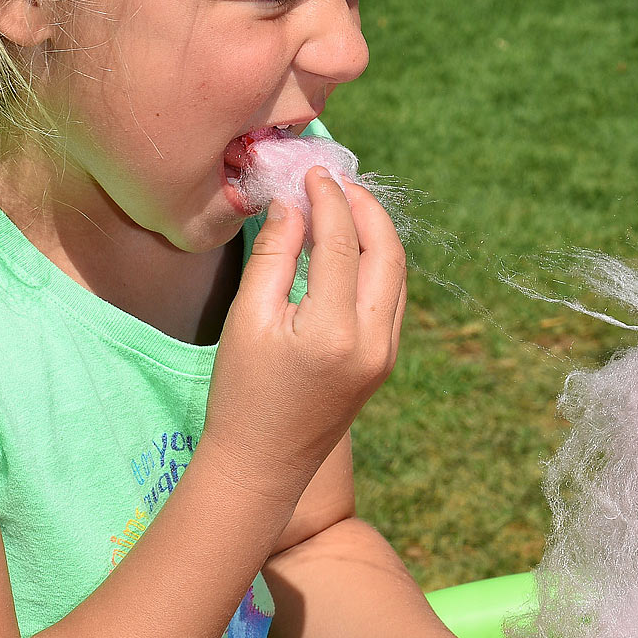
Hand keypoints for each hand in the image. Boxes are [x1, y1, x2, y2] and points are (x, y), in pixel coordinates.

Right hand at [201, 169, 405, 499]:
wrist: (262, 464)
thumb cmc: (242, 394)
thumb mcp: (247, 320)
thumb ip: (274, 256)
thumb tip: (293, 205)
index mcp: (333, 330)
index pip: (341, 242)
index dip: (328, 200)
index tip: (311, 173)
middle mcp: (372, 341)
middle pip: (386, 251)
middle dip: (365, 208)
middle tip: (335, 182)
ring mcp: (384, 354)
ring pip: (395, 275)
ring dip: (375, 234)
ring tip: (342, 206)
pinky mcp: (383, 363)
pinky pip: (390, 299)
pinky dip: (375, 264)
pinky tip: (347, 248)